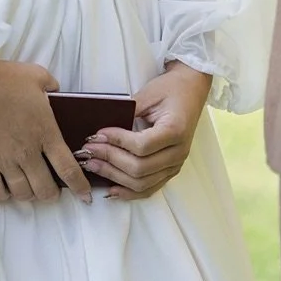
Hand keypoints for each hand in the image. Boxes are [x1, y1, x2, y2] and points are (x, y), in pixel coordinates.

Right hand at [0, 58, 92, 204]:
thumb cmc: (3, 77)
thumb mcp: (37, 75)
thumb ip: (52, 86)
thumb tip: (56, 92)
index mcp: (45, 131)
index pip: (68, 168)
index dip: (79, 186)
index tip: (84, 195)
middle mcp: (27, 151)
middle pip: (45, 189)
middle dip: (52, 194)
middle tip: (52, 189)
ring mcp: (4, 159)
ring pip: (22, 194)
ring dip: (30, 195)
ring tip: (31, 188)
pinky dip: (4, 195)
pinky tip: (7, 188)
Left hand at [77, 61, 212, 200]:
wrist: (192, 90)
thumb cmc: (171, 88)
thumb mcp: (149, 93)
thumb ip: (128, 112)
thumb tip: (102, 131)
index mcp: (176, 130)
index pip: (141, 146)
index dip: (117, 141)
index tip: (97, 134)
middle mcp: (178, 152)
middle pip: (139, 168)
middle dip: (110, 160)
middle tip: (88, 151)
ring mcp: (176, 165)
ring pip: (142, 183)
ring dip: (114, 177)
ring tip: (93, 166)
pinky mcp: (170, 170)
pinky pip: (149, 188)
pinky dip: (128, 192)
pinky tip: (111, 188)